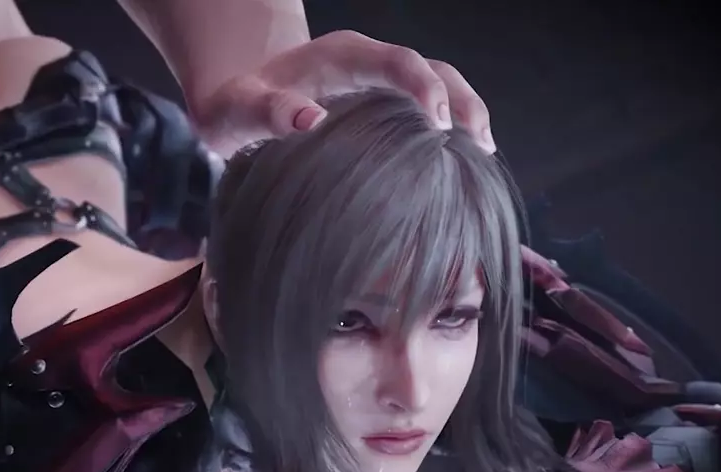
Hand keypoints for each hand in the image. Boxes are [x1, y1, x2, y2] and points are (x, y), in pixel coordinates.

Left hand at [190, 30, 494, 155]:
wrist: (237, 100)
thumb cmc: (237, 106)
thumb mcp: (241, 110)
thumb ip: (270, 112)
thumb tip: (310, 120)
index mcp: (341, 57)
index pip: (397, 61)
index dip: (424, 87)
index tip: (440, 125)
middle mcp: (369, 63)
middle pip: (434, 70)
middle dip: (463, 102)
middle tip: (480, 146)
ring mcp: (380, 83)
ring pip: (440, 86)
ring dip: (466, 114)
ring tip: (483, 155)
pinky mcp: (383, 106)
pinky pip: (427, 110)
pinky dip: (450, 130)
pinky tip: (461, 165)